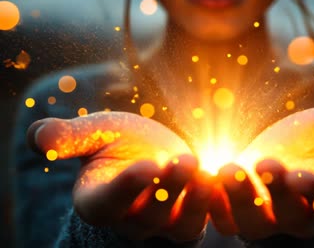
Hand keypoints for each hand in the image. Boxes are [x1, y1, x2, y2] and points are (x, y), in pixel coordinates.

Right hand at [28, 111, 212, 240]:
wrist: (151, 153)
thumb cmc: (120, 142)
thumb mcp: (96, 133)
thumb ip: (71, 137)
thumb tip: (38, 137)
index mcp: (98, 201)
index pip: (108, 203)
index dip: (127, 188)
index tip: (146, 165)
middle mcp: (130, 221)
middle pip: (149, 216)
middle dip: (169, 190)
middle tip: (185, 160)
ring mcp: (163, 224)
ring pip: (181, 224)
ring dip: (197, 201)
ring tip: (211, 171)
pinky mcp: (191, 220)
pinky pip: (207, 220)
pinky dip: (219, 205)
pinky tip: (231, 182)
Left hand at [210, 106, 313, 239]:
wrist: (282, 149)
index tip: (300, 175)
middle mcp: (301, 217)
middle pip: (290, 217)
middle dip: (276, 193)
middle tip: (265, 163)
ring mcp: (267, 219)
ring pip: (252, 223)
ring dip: (240, 199)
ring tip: (230, 166)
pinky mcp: (236, 214)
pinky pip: (222, 218)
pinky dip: (211, 202)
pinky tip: (201, 175)